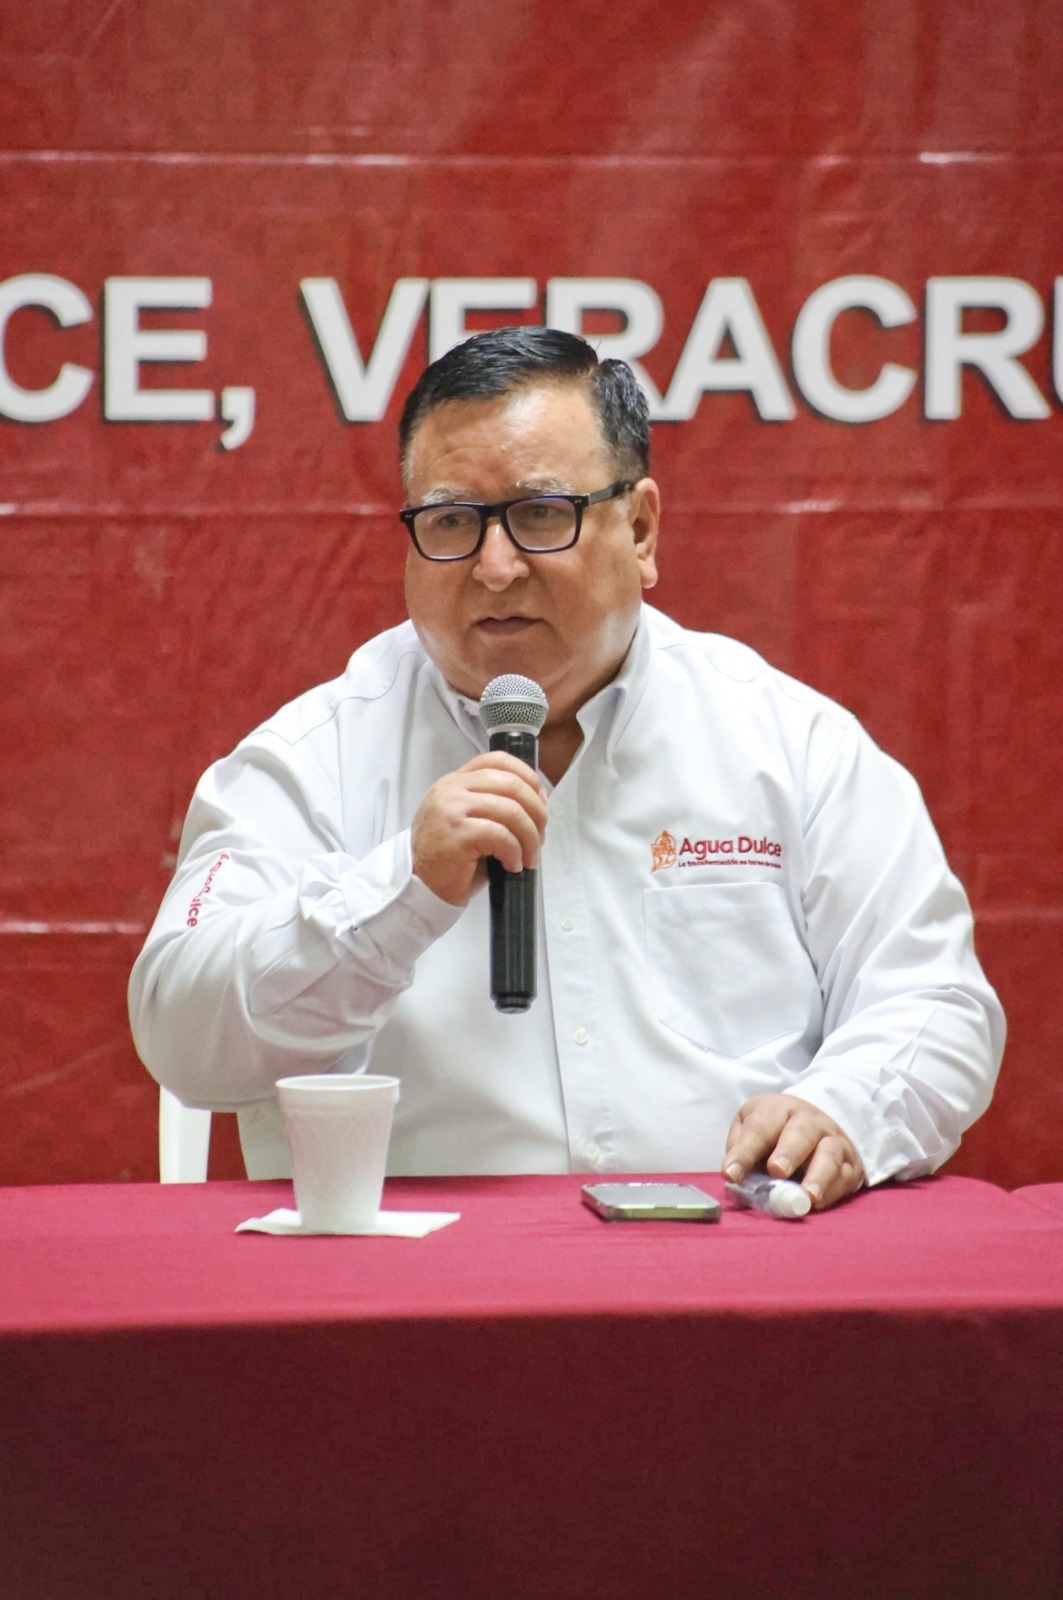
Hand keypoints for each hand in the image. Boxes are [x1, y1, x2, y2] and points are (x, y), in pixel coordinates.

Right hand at [411, 751, 548, 906]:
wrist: (419, 884)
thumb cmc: (450, 857)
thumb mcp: (469, 820)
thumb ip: (493, 803)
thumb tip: (538, 804)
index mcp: (456, 781)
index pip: (497, 760)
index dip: (527, 776)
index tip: (541, 799)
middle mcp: (452, 789)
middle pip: (511, 784)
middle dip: (537, 812)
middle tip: (540, 836)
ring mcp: (452, 808)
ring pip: (511, 810)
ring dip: (530, 837)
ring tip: (529, 857)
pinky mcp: (457, 832)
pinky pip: (501, 835)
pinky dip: (515, 852)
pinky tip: (513, 865)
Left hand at [723, 1093, 864, 1210]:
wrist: (817, 1122)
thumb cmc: (775, 1130)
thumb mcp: (751, 1128)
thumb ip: (740, 1151)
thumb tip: (733, 1181)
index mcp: (778, 1109)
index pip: (759, 1128)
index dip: (744, 1152)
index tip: (731, 1174)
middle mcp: (809, 1120)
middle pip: (801, 1133)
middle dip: (789, 1152)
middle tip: (777, 1171)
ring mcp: (833, 1140)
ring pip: (829, 1155)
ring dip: (818, 1176)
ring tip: (807, 1196)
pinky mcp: (850, 1163)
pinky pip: (844, 1177)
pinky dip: (832, 1192)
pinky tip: (818, 1204)